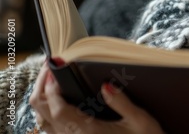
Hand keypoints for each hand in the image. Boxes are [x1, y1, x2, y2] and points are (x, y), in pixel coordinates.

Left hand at [29, 62, 164, 133]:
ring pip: (44, 122)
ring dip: (43, 100)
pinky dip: (48, 112)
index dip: (51, 87)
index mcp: (87, 132)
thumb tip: (106, 85)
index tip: (55, 68)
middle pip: (43, 113)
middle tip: (49, 69)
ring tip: (51, 81)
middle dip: (42, 88)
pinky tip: (58, 101)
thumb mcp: (139, 120)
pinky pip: (51, 129)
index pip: (57, 108)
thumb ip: (121, 102)